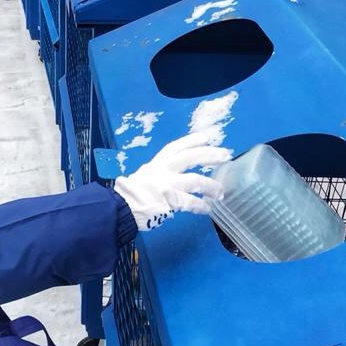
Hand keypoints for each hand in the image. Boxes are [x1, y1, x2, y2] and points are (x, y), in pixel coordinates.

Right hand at [113, 133, 230, 230]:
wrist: (120, 208)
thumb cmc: (130, 195)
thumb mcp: (144, 176)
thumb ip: (159, 174)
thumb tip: (173, 176)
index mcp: (156, 164)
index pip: (175, 147)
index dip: (192, 141)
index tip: (206, 137)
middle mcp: (163, 170)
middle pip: (191, 157)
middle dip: (210, 155)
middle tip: (225, 155)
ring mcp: (167, 184)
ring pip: (195, 180)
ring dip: (211, 186)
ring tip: (221, 192)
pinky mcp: (170, 200)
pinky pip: (191, 202)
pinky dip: (201, 205)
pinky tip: (207, 208)